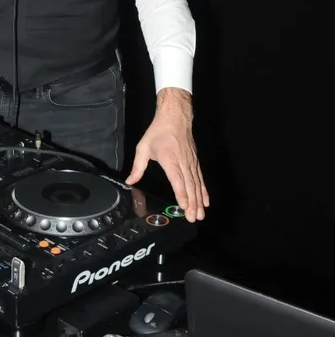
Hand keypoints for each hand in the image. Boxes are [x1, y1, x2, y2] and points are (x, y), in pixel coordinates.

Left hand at [125, 88, 208, 222]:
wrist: (175, 118)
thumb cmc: (158, 132)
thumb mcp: (143, 147)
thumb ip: (138, 167)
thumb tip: (129, 181)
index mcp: (170, 161)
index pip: (177, 180)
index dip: (181, 195)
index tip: (184, 207)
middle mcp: (183, 163)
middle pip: (189, 186)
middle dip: (192, 204)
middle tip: (194, 218)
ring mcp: (191, 163)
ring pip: (197, 184)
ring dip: (199, 201)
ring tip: (201, 214)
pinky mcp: (195, 162)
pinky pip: (200, 179)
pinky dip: (204, 191)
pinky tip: (206, 201)